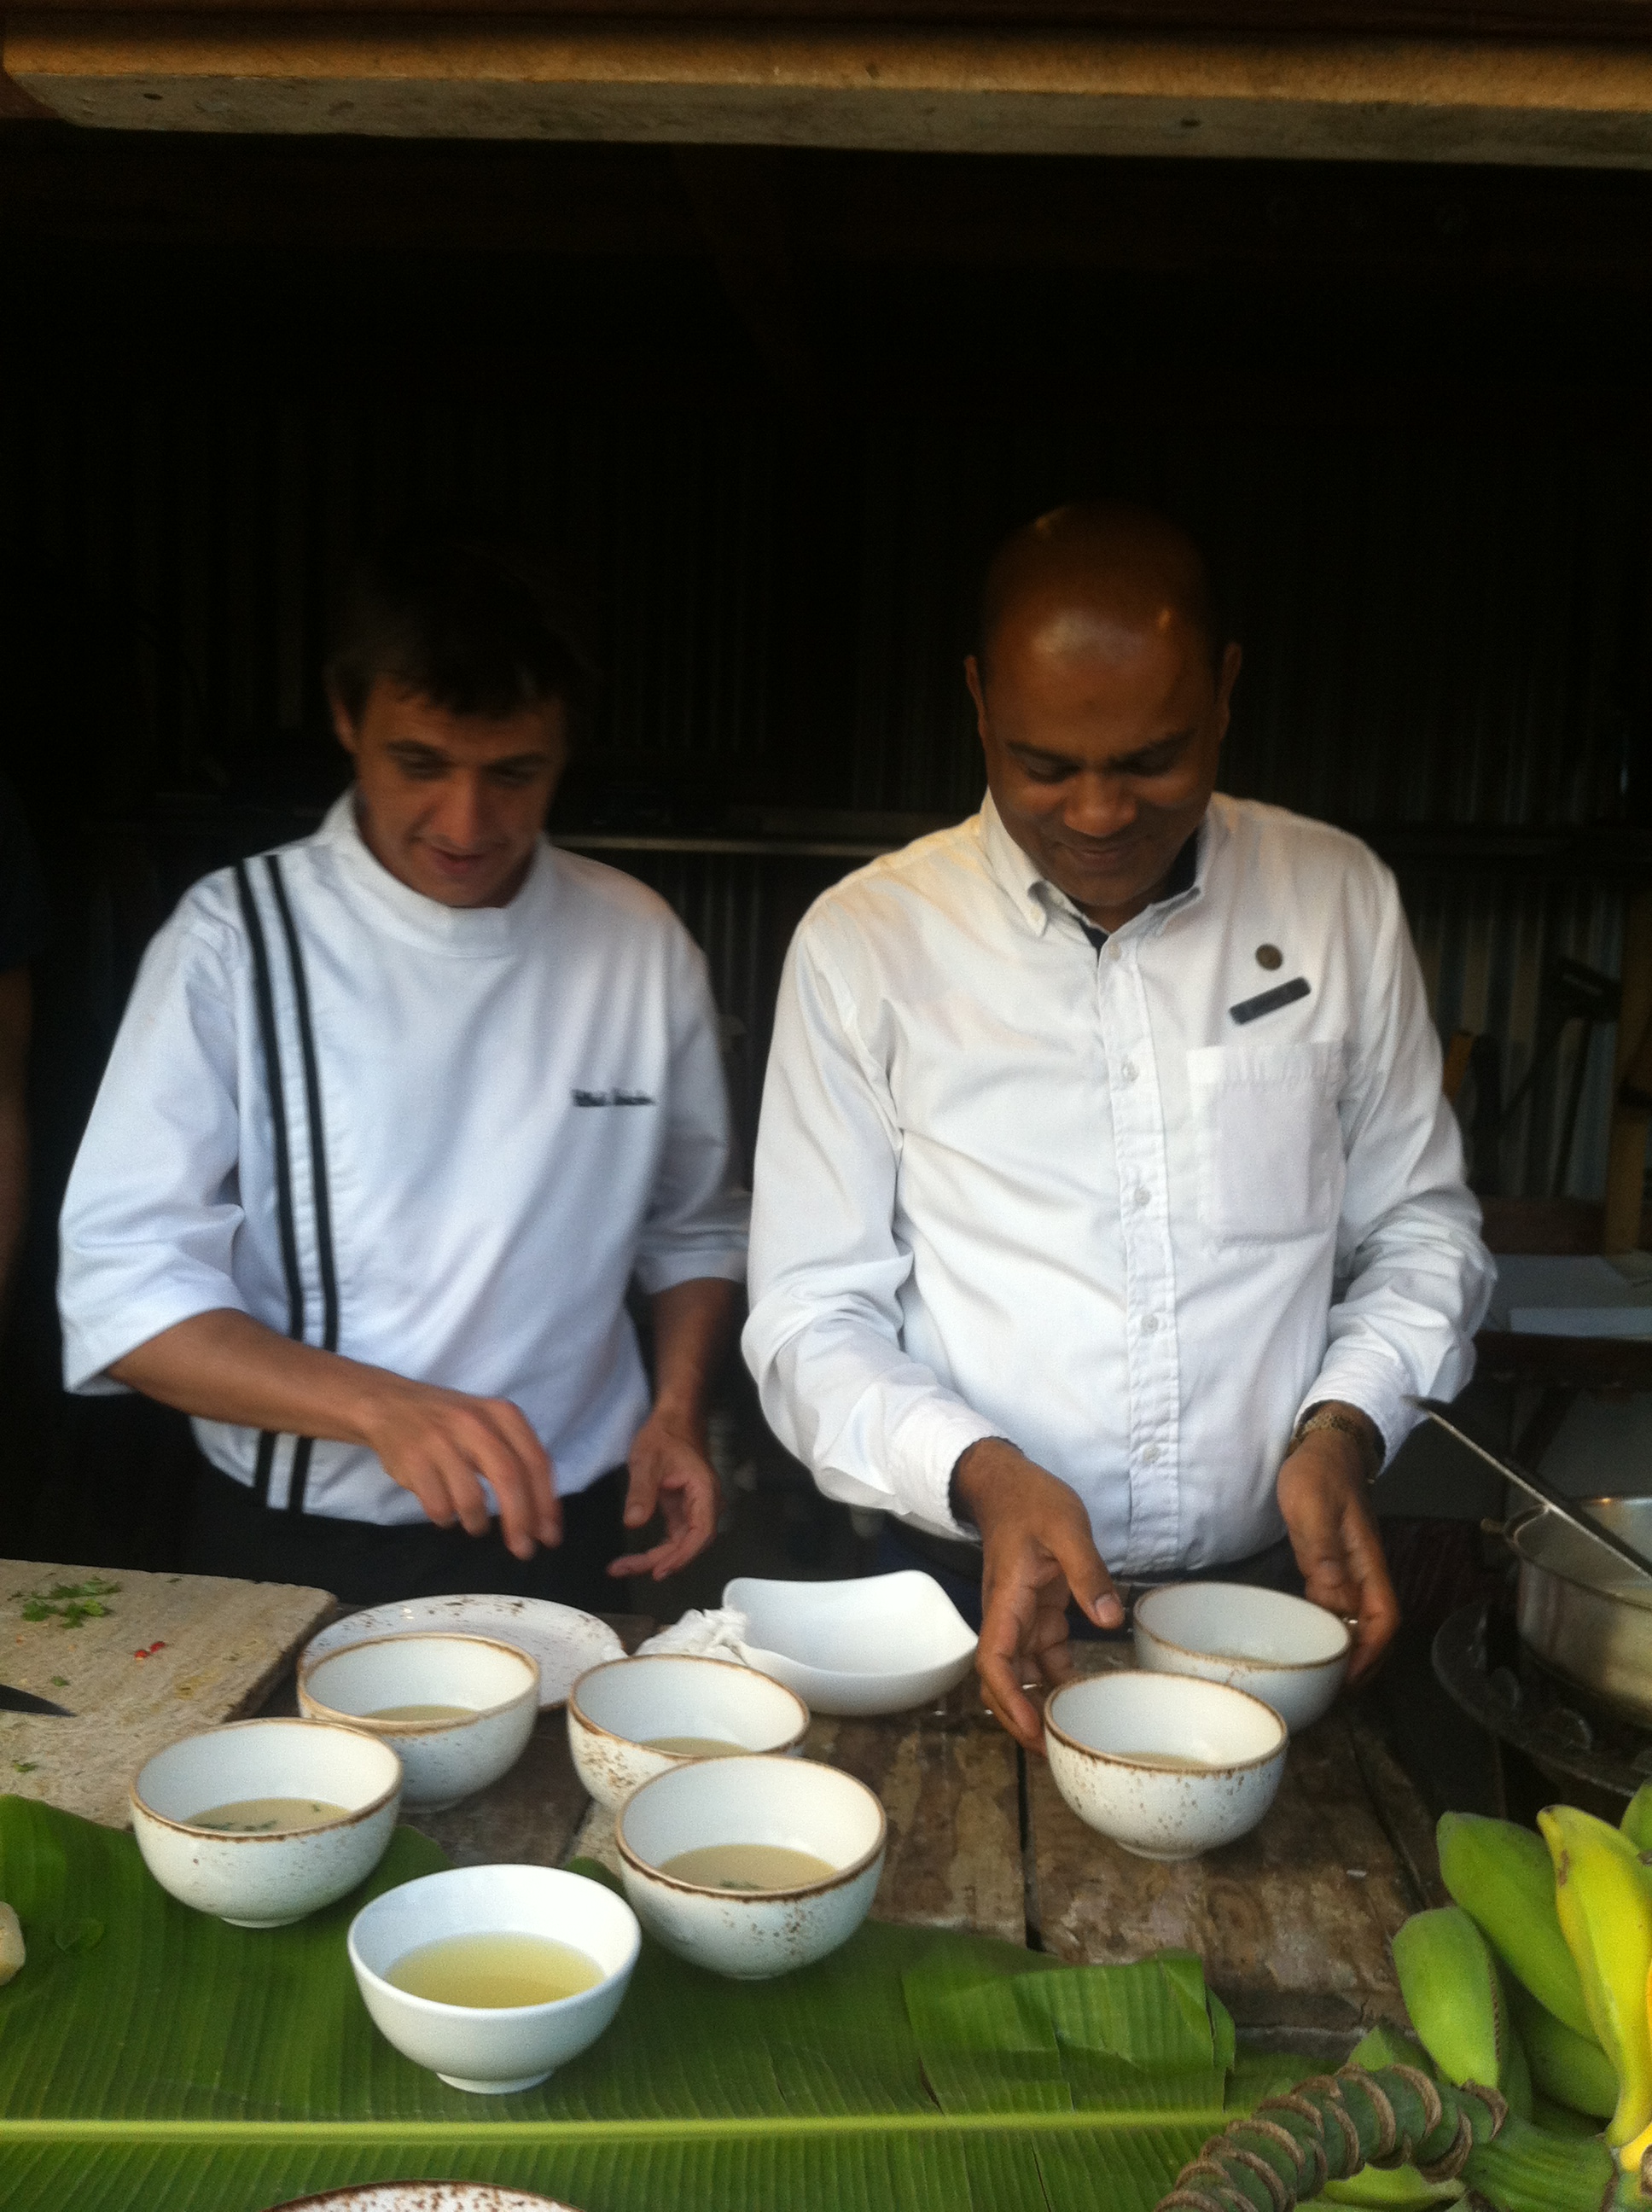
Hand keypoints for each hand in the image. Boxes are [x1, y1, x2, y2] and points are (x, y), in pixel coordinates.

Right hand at [355, 1375, 559, 1560]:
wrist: (391, 1406)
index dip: (546, 1504)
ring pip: (472, 1500)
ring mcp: (442, 1440)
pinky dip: (446, 1518)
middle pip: (510, 1479)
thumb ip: (518, 1463)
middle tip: (523, 1550)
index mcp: (503, 1414)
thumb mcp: (491, 1427)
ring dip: (478, 1523)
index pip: (536, 1462)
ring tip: (475, 1523)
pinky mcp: (414, 1459)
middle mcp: (476, 1423)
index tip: (549, 1536)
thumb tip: (542, 1521)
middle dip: (521, 1522)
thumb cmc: (451, 1425)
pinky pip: (439, 1507)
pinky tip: (445, 1511)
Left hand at [608, 1407, 721, 1581]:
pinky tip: (636, 1559)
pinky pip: (673, 1538)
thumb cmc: (664, 1437)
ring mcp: (695, 1509)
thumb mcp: (646, 1461)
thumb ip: (641, 1492)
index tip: (659, 1570)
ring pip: (680, 1544)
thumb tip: (633, 1522)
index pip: (701, 1532)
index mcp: (704, 1492)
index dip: (682, 1555)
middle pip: (689, 1544)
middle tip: (626, 1568)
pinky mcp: (683, 1511)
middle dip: (660, 1561)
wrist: (673, 1422)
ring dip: (655, 1559)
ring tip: (623, 1567)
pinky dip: (656, 1550)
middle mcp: (705, 1504)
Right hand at [953, 1440, 1123, 1752]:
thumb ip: (1088, 1573)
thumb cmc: (1032, 1501)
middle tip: (1055, 1752)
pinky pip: (1043, 1653)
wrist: (1009, 1483)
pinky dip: (1058, 1677)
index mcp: (1007, 1600)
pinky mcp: (1038, 1610)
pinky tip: (1082, 1694)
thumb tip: (1109, 1620)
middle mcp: (1009, 1616)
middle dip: (1021, 1718)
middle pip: (1004, 1679)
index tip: (1031, 1728)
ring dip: (1040, 1703)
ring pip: (1024, 1672)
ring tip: (1071, 1734)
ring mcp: (1022, 1616)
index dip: (1009, 1699)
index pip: (995, 1660)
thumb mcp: (1067, 1528)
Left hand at [1275, 1417, 1398, 1682]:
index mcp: (1366, 1561)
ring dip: (1348, 1652)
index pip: (1383, 1618)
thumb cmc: (1317, 1474)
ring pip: (1360, 1621)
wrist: (1324, 1447)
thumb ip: (1323, 1553)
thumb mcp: (1313, 1507)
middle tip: (1333, 1693)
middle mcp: (1364, 1571)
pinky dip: (1334, 1630)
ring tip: (1324, 1679)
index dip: (1371, 1652)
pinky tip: (1314, 1640)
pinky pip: (1342, 1607)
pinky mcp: (1335, 1565)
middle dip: (1363, 1665)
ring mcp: (1352, 1569)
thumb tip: (1335, 1603)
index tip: (1349, 1679)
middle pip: (1376, 1629)